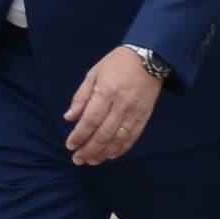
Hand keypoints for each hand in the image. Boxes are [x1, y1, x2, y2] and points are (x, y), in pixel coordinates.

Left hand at [67, 46, 162, 163]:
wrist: (150, 58)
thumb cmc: (117, 63)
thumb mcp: (93, 74)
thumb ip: (81, 97)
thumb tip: (69, 118)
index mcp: (106, 92)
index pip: (90, 120)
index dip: (79, 135)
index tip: (70, 145)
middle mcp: (121, 105)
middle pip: (103, 134)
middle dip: (89, 149)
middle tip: (78, 160)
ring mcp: (134, 112)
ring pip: (117, 139)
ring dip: (103, 153)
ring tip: (92, 161)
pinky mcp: (145, 116)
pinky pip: (132, 137)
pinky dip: (121, 148)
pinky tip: (111, 155)